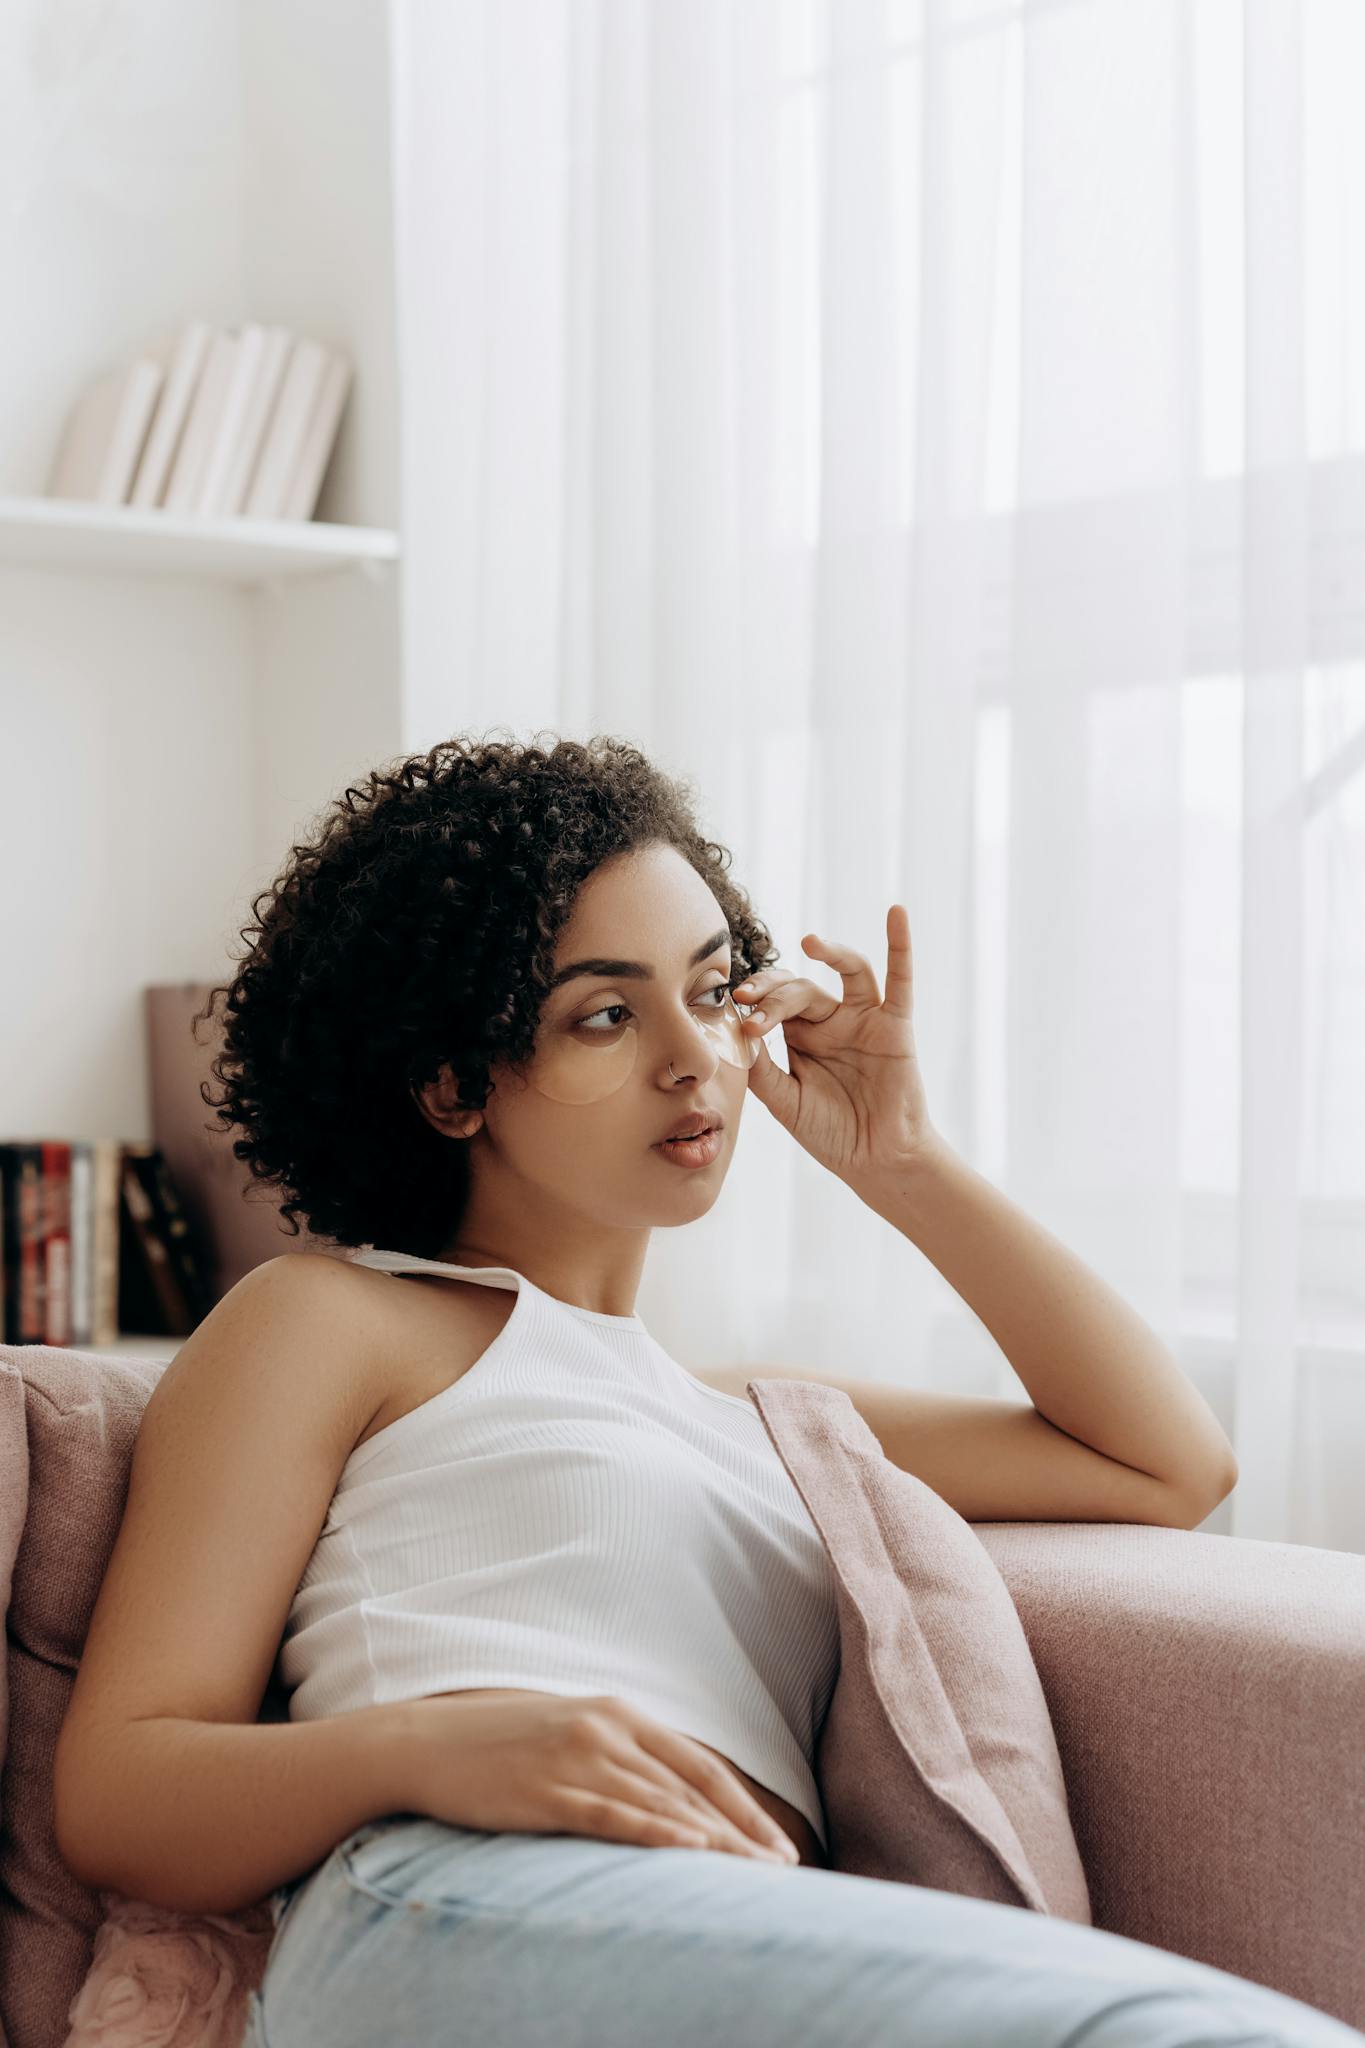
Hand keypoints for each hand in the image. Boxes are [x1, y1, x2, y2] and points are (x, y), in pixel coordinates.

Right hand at [394, 1692, 800, 1864]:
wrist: (427, 1741)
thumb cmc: (501, 1742)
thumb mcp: (571, 1731)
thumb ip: (620, 1753)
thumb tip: (668, 1793)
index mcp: (618, 1712)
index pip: (699, 1766)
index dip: (744, 1807)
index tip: (777, 1844)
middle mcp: (607, 1729)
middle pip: (692, 1788)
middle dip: (743, 1832)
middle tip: (784, 1870)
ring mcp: (578, 1759)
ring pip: (663, 1804)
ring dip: (714, 1842)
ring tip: (753, 1878)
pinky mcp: (548, 1791)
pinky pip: (615, 1816)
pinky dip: (659, 1834)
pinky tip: (690, 1854)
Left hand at [735, 903, 938, 1183]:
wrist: (875, 1162)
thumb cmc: (831, 1133)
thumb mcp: (785, 1101)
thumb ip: (761, 1068)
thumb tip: (738, 1031)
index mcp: (802, 1037)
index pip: (774, 1004)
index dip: (756, 1004)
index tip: (737, 1010)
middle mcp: (831, 1022)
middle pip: (802, 987)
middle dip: (775, 992)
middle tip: (751, 998)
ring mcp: (865, 1020)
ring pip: (848, 972)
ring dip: (831, 952)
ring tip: (810, 942)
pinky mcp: (895, 1026)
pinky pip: (900, 981)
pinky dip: (901, 946)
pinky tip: (897, 914)